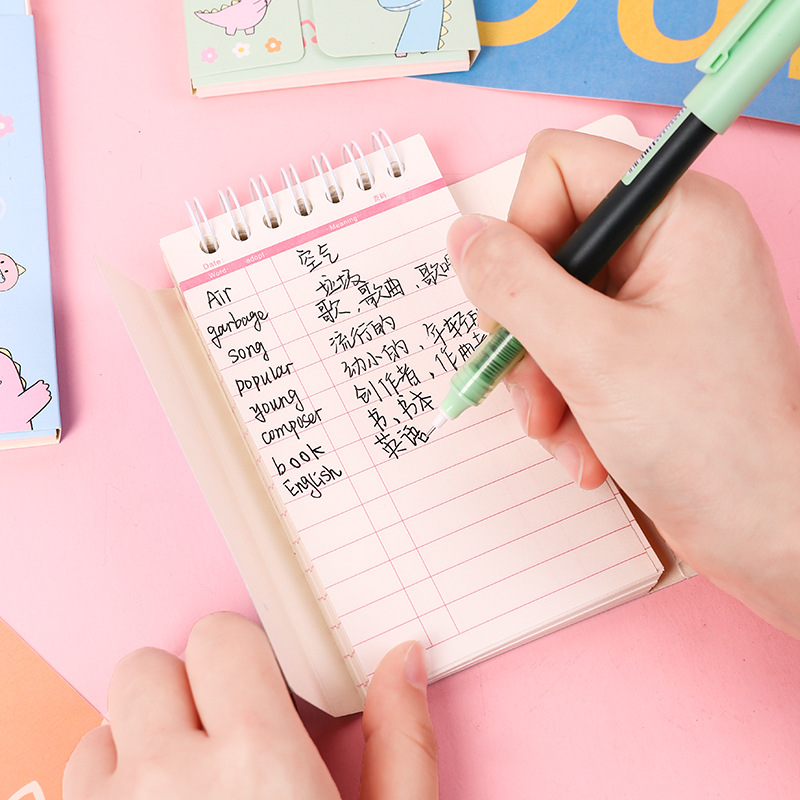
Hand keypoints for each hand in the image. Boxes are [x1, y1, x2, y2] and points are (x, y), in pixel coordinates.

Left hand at [64, 612, 436, 798]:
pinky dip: (104, 790)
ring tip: (179, 790)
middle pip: (146, 669)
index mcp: (257, 763)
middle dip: (183, 692)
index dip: (241, 661)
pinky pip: (69, 784)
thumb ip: (402, 744)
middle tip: (218, 739)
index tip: (256, 695)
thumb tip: (405, 657)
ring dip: (137, 744)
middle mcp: (169, 784)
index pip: (219, 639)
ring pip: (101, 728)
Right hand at [447, 129, 799, 637]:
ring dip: (540, 380)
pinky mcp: (642, 346)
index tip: (518, 305)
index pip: (556, 168)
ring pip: (546, 307)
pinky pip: (568, 349)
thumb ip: (513, 284)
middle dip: (527, 331)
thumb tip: (464, 237)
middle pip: (544, 248)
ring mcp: (655, 298)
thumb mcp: (589, 354)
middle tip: (536, 392)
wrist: (762, 529)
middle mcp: (668, 244)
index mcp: (679, 214)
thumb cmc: (707, 442)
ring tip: (563, 435)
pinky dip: (562, 401)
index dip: (520, 232)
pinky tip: (584, 449)